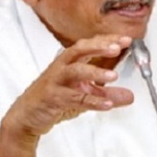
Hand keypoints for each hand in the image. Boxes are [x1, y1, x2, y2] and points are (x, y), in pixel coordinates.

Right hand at [6, 34, 133, 137]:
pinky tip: (106, 104)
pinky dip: (91, 100)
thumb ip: (106, 94)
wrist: (27, 116)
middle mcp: (62, 67)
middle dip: (99, 46)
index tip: (125, 39)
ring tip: (114, 76)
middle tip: (117, 47)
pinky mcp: (52, 97)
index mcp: (69, 62)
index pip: (89, 45)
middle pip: (79, 50)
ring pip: (75, 71)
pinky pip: (73, 97)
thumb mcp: (84, 96)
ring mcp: (55, 81)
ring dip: (95, 72)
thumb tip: (129, 96)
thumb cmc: (52, 99)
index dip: (107, 40)